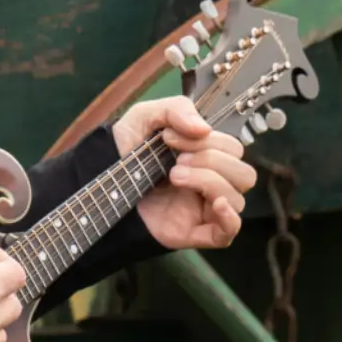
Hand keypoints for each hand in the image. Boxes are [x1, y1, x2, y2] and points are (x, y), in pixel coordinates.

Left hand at [115, 95, 254, 250]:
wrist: (97, 179)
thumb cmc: (124, 148)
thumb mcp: (146, 116)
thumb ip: (176, 109)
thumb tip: (204, 129)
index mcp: (206, 156)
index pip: (233, 149)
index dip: (208, 141)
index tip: (168, 138)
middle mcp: (210, 182)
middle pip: (243, 174)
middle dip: (213, 160)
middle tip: (176, 160)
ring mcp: (203, 208)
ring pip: (237, 199)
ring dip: (211, 182)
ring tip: (175, 176)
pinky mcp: (193, 231)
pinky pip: (229, 232)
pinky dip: (230, 219)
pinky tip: (215, 204)